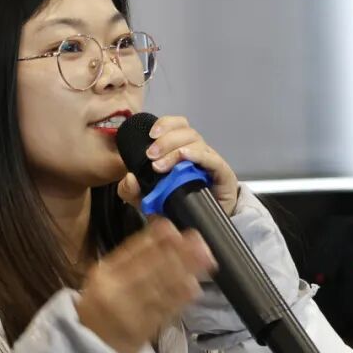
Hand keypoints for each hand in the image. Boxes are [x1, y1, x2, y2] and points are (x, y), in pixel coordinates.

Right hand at [76, 218, 216, 352]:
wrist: (89, 343)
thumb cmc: (101, 302)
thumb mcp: (106, 275)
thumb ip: (132, 254)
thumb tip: (165, 230)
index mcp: (105, 274)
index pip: (131, 252)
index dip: (155, 240)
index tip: (175, 229)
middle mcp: (114, 292)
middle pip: (150, 270)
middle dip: (178, 255)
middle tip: (201, 243)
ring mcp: (127, 314)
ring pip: (159, 290)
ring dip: (185, 274)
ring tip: (205, 261)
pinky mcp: (140, 333)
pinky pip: (162, 313)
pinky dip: (179, 300)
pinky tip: (194, 288)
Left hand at [116, 115, 239, 216]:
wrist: (201, 228)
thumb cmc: (177, 208)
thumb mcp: (146, 200)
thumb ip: (131, 191)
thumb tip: (129, 178)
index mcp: (180, 150)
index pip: (177, 126)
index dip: (165, 124)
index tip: (150, 134)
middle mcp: (196, 152)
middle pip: (186, 131)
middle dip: (166, 139)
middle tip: (151, 155)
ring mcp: (210, 162)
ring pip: (197, 142)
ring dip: (176, 149)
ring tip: (160, 165)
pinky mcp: (223, 174)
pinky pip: (212, 159)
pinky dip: (197, 155)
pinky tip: (185, 156)